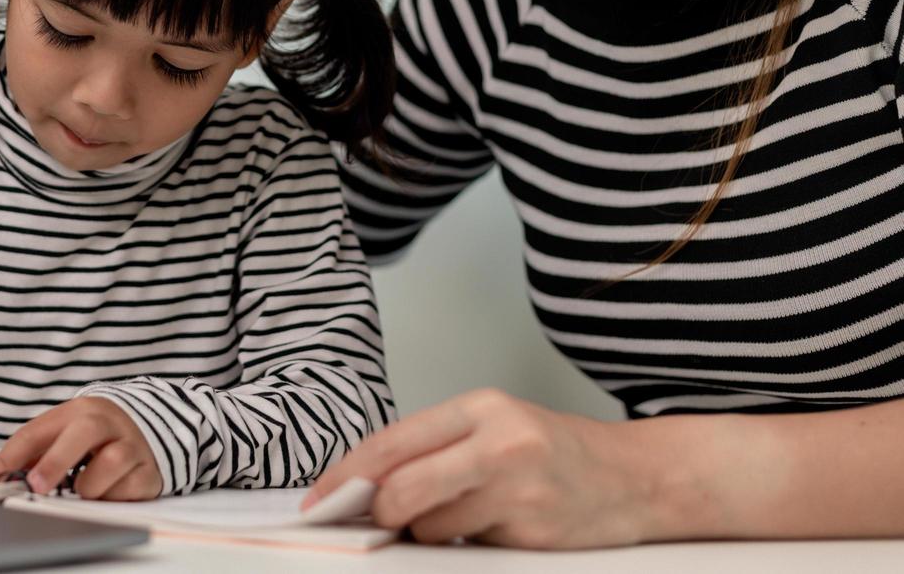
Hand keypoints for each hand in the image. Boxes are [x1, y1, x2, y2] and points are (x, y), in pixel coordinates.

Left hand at [0, 397, 162, 500]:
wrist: (148, 428)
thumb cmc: (93, 437)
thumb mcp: (63, 435)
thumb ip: (32, 455)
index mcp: (77, 410)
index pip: (35, 431)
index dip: (7, 458)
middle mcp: (106, 422)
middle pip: (82, 432)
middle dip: (56, 461)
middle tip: (37, 486)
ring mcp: (131, 443)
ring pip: (110, 463)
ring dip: (90, 484)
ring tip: (86, 486)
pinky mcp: (149, 469)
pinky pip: (129, 489)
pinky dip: (113, 496)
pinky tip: (111, 489)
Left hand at [303, 388, 649, 548]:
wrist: (637, 479)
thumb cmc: (552, 452)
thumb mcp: (492, 428)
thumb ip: (433, 449)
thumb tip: (364, 487)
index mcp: (480, 407)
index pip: (392, 442)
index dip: (346, 476)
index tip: (318, 500)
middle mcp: (499, 441)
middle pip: (402, 489)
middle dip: (380, 514)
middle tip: (380, 521)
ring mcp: (519, 489)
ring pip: (430, 526)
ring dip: (430, 532)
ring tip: (468, 514)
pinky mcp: (534, 533)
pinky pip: (467, 548)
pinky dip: (467, 544)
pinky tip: (497, 525)